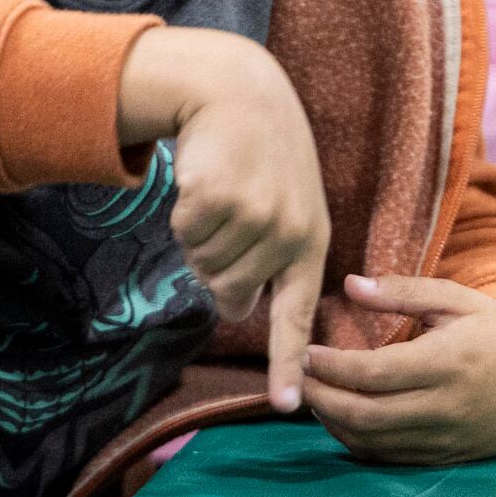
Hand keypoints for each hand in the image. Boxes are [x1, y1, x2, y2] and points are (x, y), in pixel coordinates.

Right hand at [119, 26, 329, 412]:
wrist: (240, 90)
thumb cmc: (261, 156)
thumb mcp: (285, 204)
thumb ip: (270, 261)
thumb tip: (237, 312)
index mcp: (310, 244)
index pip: (297, 316)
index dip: (289, 364)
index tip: (288, 406)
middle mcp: (289, 235)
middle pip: (229, 293)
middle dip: (216, 266)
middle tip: (231, 214)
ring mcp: (255, 217)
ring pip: (203, 265)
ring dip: (200, 235)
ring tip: (223, 190)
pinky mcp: (220, 198)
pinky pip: (184, 234)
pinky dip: (185, 212)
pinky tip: (206, 177)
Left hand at [303, 274, 495, 465]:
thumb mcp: (456, 299)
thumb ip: (403, 293)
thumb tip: (349, 285)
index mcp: (449, 362)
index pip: (374, 373)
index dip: (333, 366)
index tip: (308, 352)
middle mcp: (445, 406)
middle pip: (365, 414)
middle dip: (323, 398)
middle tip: (299, 378)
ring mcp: (445, 438)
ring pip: (372, 441)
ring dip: (334, 422)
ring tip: (316, 396)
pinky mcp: (444, 457)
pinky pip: (389, 457)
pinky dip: (357, 441)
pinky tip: (343, 418)